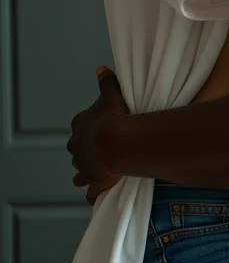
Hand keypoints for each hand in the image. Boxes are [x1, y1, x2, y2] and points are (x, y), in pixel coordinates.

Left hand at [69, 66, 127, 205]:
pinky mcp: (93, 182)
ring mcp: (84, 167)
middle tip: (99, 151)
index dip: (88, 130)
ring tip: (96, 173)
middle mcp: (77, 147)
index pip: (79, 128)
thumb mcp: (111, 95)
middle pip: (76, 151)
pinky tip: (97, 195)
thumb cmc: (114, 117)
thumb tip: (100, 67)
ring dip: (85, 173)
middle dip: (84, 152)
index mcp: (80, 126)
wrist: (118, 142)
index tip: (100, 130)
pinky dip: (92, 194)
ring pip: (79, 173)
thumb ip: (106, 82)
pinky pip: (89, 193)